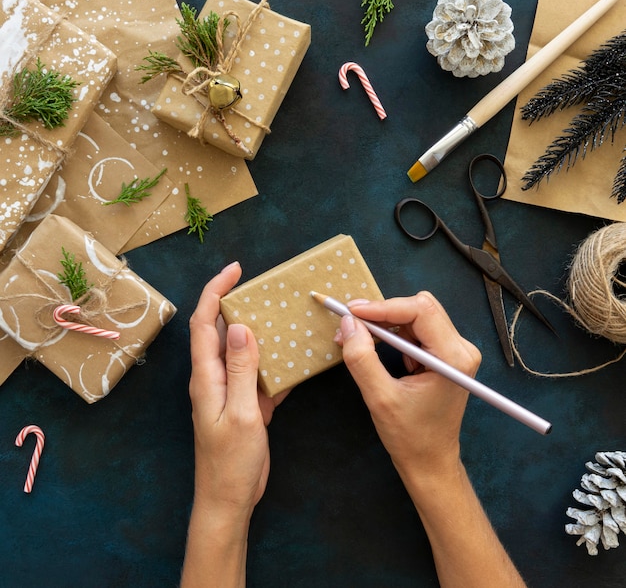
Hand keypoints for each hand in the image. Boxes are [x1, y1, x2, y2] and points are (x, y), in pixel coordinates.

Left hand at [188, 261, 287, 518]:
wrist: (229, 500)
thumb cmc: (230, 462)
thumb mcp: (241, 414)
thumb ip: (241, 370)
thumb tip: (239, 326)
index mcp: (207, 377)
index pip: (204, 323)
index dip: (215, 291)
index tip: (235, 269)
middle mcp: (215, 378)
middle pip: (220, 331)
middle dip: (237, 303)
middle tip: (264, 288)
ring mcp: (230, 391)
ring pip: (242, 350)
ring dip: (259, 331)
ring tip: (283, 315)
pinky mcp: (246, 404)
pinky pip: (259, 374)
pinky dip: (274, 363)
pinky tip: (295, 359)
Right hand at [335, 291, 480, 482]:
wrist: (430, 462)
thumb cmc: (409, 436)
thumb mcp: (379, 398)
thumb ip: (362, 358)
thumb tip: (348, 323)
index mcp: (453, 358)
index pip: (420, 311)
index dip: (383, 307)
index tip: (352, 312)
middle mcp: (461, 348)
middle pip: (420, 308)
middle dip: (382, 313)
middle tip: (350, 324)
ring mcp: (455, 351)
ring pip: (416, 316)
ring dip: (384, 324)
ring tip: (356, 339)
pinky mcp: (445, 355)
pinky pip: (416, 330)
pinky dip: (392, 334)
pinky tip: (373, 347)